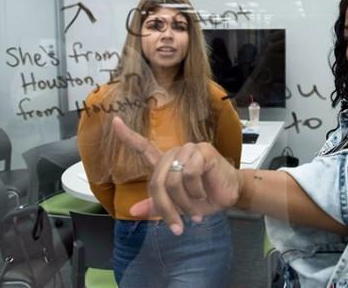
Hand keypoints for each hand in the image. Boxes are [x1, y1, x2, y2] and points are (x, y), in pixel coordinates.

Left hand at [112, 116, 241, 233]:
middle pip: (157, 181)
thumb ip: (157, 206)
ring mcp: (189, 150)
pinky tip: (204, 194)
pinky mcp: (202, 152)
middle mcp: (175, 153)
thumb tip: (133, 211)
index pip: (144, 147)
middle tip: (177, 226)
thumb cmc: (206, 197)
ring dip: (183, 202)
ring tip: (195, 212)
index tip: (114, 122)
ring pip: (172, 180)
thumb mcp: (179, 206)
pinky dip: (195, 191)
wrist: (233, 195)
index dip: (128, 136)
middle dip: (165, 208)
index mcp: (167, 163)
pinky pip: (189, 175)